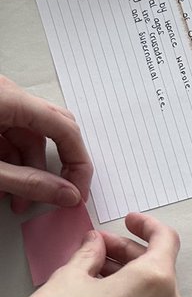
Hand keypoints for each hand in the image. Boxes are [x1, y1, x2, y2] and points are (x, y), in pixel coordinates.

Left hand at [0, 76, 91, 213]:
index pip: (65, 129)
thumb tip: (66, 195)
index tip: (77, 194)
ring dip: (28, 172)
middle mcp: (8, 96)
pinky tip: (4, 186)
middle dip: (56, 168)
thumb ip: (27, 182)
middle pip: (52, 131)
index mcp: (10, 99)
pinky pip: (10, 138)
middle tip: (60, 195)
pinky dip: (11, 163)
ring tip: (18, 201)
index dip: (78, 165)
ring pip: (29, 139)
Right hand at [0, 213, 187, 296]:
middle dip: (129, 253)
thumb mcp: (69, 276)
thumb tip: (97, 244)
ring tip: (93, 272)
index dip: (146, 226)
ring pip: (155, 294)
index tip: (129, 220)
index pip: (166, 241)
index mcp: (156, 283)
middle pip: (159, 268)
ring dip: (130, 278)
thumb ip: (91, 255)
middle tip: (97, 247)